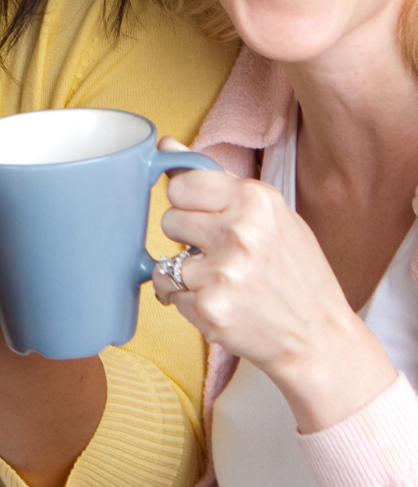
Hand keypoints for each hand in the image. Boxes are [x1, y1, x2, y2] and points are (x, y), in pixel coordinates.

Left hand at [153, 138, 395, 431]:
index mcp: (256, 199)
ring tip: (222, 282)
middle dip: (186, 238)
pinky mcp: (210, 309)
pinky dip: (184, 300)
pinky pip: (167, 292)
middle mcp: (239, 231)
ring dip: (185, 274)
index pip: (181, 184)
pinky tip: (218, 304)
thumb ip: (214, 179)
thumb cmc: (296, 274)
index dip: (188, 203)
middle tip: (219, 254)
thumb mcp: (269, 214)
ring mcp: (223, 272)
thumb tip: (165, 145)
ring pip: (165, 260)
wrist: (322, 340)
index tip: (205, 217)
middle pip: (169, 219)